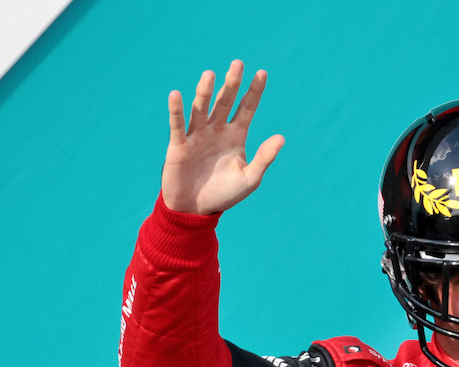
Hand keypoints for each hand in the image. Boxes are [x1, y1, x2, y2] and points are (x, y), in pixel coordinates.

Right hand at [161, 60, 284, 214]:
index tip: (262, 73)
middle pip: (225, 101)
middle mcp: (216, 130)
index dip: (254, 92)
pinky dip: (176, 111)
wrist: (195, 210)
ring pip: (202, 108)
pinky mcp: (179, 145)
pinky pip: (178, 125)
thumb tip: (281, 137)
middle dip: (232, 84)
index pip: (246, 108)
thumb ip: (264, 158)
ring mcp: (197, 135)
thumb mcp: (250, 179)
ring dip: (205, 92)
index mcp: (235, 136)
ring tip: (210, 74)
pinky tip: (176, 95)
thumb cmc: (224, 194)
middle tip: (238, 64)